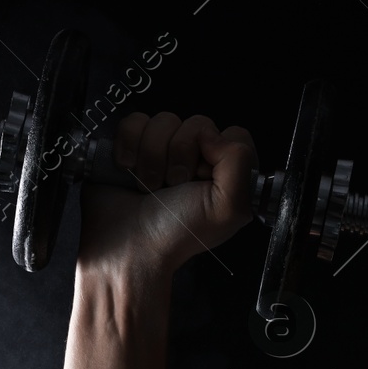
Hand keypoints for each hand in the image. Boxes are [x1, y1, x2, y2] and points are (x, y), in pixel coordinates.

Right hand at [76, 111, 256, 278]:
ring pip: (164, 120)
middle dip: (181, 156)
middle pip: (198, 123)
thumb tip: (211, 133)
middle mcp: (197, 159)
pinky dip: (129, 146)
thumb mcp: (227, 207)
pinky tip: (127, 170)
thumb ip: (240, 162)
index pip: (234, 133)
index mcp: (225, 173)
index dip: (217, 152)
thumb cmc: (176, 233)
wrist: (127, 248)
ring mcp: (163, 150)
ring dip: (152, 156)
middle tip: (172, 187)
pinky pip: (134, 121)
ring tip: (148, 186)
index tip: (202, 179)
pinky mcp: (131, 145)